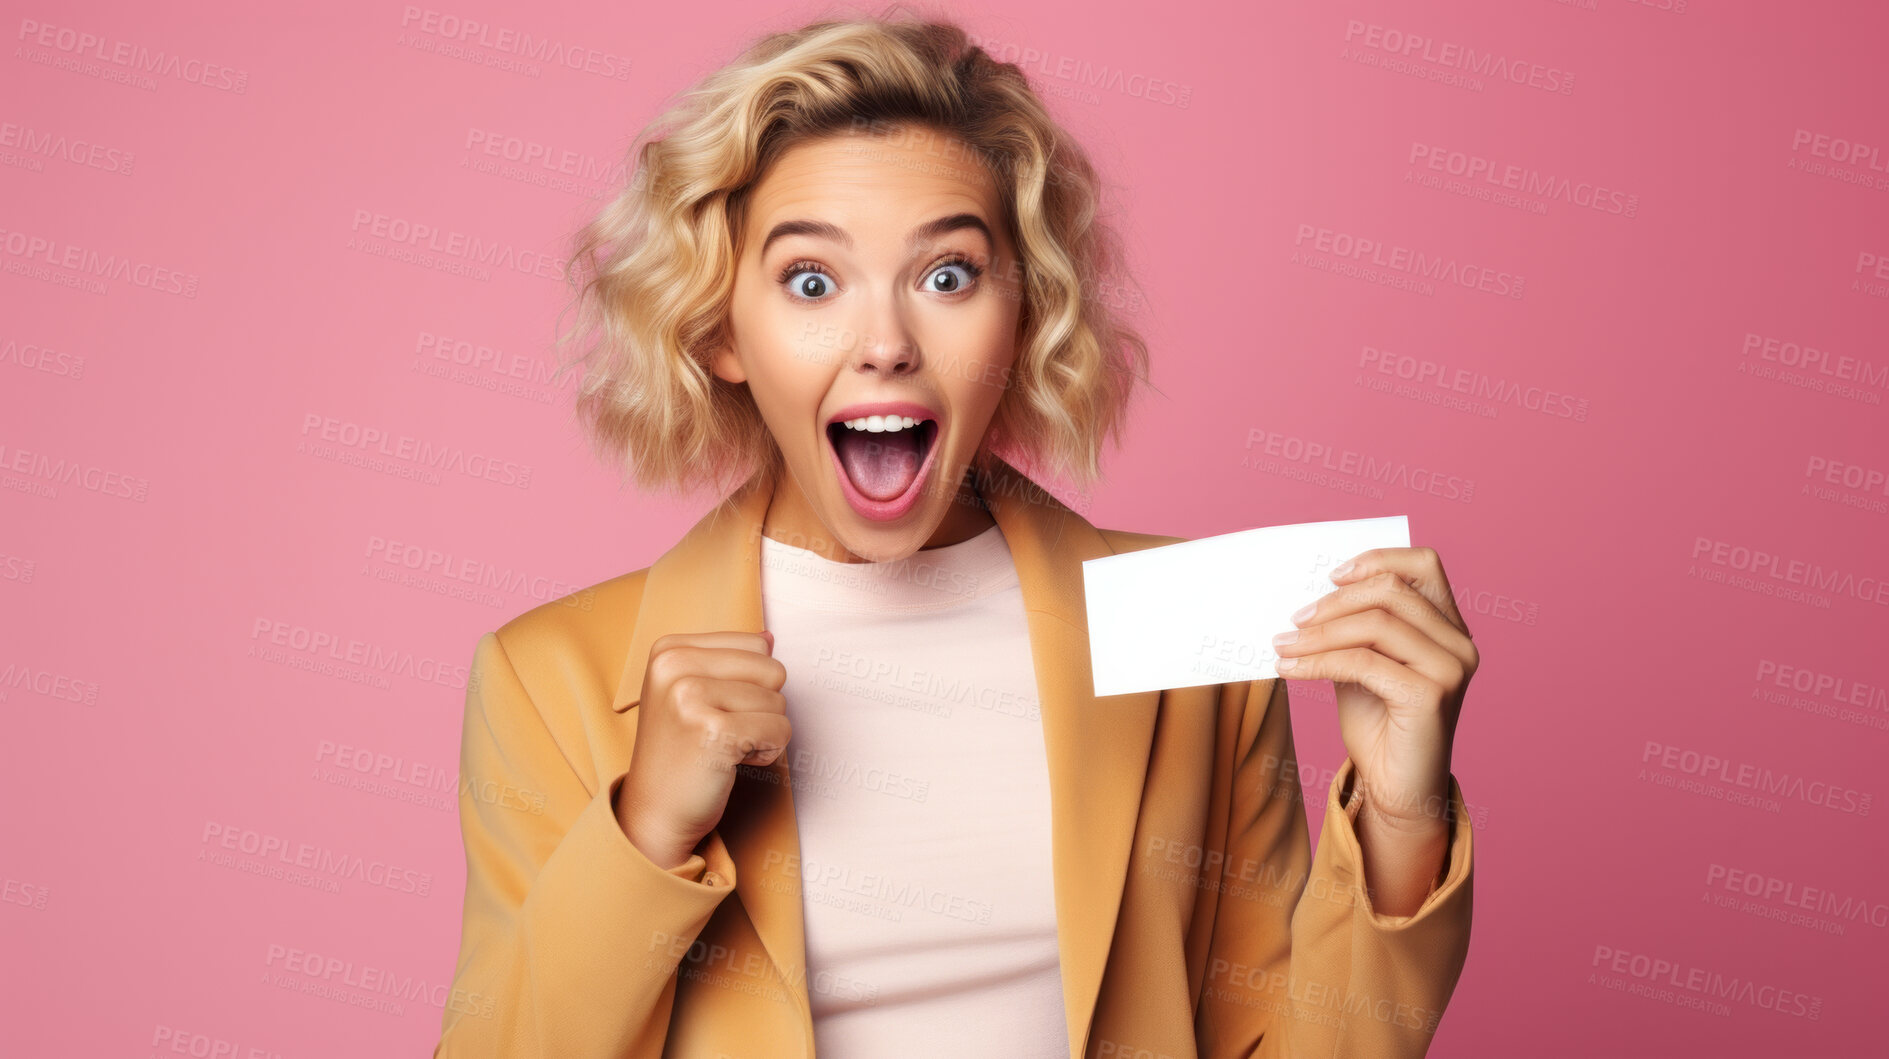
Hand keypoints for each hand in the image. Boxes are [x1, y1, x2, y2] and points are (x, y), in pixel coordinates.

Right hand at [614, 630, 790, 869]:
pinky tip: (732, 763)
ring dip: (762, 733)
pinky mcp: (713, 731)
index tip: (713, 710)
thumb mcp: (691, 694)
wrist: (655, 813)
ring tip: (723, 749)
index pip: (757, 644)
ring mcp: (690, 697)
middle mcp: (675, 666)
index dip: (750, 684)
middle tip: (721, 733)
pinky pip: (780, 730)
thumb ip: (729, 661)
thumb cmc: (680, 754)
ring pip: (779, 702)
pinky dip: (767, 752)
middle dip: (761, 707)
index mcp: (669, 649)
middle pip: (772, 671)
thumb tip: (769, 636)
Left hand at [1270, 548, 1476, 908]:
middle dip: (1333, 602)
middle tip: (1293, 621)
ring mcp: (1450, 669)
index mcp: (1450, 627)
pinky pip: (1363, 662)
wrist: (1398, 789)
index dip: (1376, 560)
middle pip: (1391, 591)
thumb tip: (1309, 598)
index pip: (1424, 565)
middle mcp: (1459, 643)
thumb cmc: (1380, 726)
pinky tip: (1289, 668)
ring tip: (1283, 645)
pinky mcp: (1430, 696)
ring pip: (1375, 624)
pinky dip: (1318, 661)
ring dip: (1318, 633)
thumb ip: (1353, 629)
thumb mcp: (1364, 664)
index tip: (1330, 576)